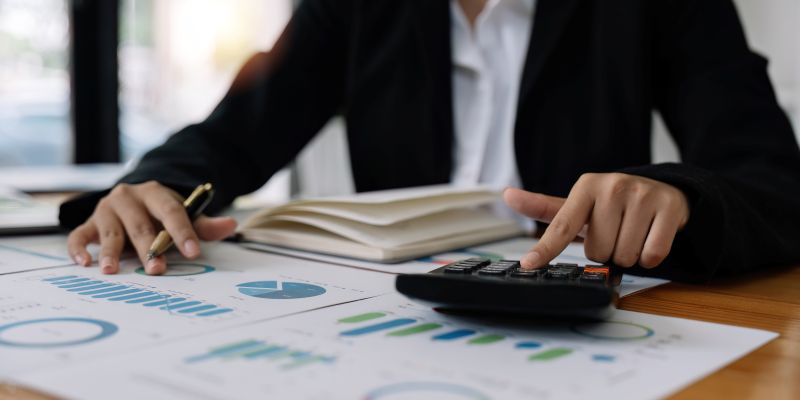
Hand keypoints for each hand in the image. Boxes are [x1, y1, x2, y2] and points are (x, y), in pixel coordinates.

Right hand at [67, 181, 236, 274]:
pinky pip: (79, 236)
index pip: (171, 211)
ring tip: (112, 270)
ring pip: (110, 232)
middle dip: (149, 248)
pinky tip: (85, 263)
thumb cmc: (161, 213)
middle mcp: (128, 198)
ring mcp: (106, 210)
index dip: (182, 232)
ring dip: (110, 252)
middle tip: (157, 270)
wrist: (133, 200)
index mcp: (155, 193)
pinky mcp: (88, 223)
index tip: (193, 252)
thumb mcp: (184, 215)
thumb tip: (231, 225)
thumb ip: (204, 225)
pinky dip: (78, 249)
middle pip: (140, 225)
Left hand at [503, 173, 689, 268]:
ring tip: (632, 233)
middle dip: (606, 250)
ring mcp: (642, 194)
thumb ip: (545, 207)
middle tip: (615, 233)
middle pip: (598, 249)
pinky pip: (653, 254)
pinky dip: (651, 256)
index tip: (528, 265)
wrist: (663, 192)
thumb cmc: (613, 206)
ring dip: (628, 254)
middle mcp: (613, 185)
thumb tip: (508, 194)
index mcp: (587, 186)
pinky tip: (650, 238)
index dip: (545, 249)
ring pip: (625, 254)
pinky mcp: (668, 207)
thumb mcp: (580, 205)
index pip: (562, 226)